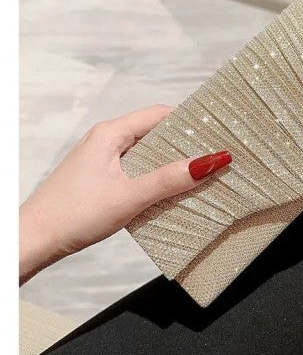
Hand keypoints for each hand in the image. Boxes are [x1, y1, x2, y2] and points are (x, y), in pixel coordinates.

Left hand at [19, 107, 231, 282]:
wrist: (35, 238)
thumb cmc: (74, 214)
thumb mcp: (128, 197)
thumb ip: (168, 181)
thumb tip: (209, 163)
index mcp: (111, 134)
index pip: (159, 115)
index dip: (189, 123)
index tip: (215, 135)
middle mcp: (106, 142)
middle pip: (154, 136)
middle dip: (183, 148)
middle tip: (213, 161)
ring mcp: (102, 162)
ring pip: (145, 158)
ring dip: (169, 169)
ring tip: (197, 181)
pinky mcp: (99, 182)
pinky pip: (134, 175)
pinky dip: (153, 184)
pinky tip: (166, 199)